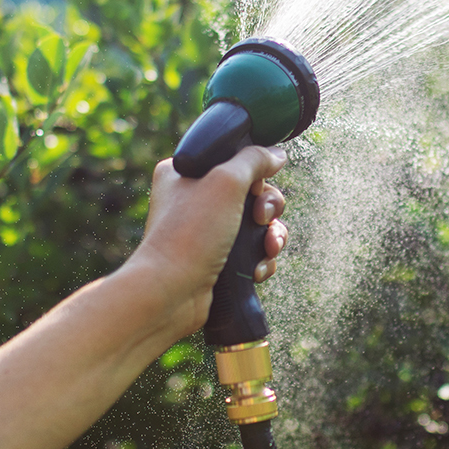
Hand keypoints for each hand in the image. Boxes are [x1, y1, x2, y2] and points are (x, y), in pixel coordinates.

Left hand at [124, 146, 288, 339]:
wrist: (171, 293)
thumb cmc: (190, 235)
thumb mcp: (226, 183)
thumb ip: (254, 160)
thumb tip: (277, 154)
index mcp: (185, 172)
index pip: (233, 159)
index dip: (255, 173)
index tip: (256, 187)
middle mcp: (193, 199)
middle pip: (252, 193)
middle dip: (268, 209)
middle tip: (262, 219)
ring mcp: (205, 232)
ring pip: (257, 225)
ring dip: (271, 237)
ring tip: (269, 249)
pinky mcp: (216, 259)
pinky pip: (252, 253)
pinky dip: (260, 260)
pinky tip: (255, 270)